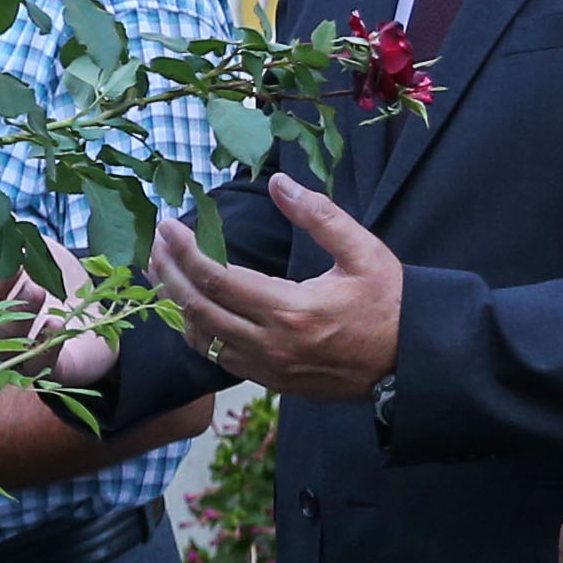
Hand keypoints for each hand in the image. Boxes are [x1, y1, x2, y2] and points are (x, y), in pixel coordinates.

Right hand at [0, 234, 122, 391]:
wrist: (101, 316)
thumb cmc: (57, 280)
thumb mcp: (30, 247)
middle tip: (12, 270)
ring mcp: (16, 350)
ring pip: (3, 338)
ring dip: (17, 313)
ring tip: (38, 290)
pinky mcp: (45, 370)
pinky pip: (36, 365)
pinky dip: (43, 345)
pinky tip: (55, 325)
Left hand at [152, 176, 401, 400]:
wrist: (411, 361)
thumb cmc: (389, 303)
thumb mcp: (363, 252)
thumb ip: (319, 215)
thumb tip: (279, 182)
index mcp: (292, 310)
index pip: (218, 280)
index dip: (186, 252)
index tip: (167, 227)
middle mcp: (271, 344)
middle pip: (198, 309)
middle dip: (168, 274)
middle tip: (150, 244)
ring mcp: (267, 367)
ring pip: (201, 338)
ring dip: (174, 303)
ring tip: (158, 270)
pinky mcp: (270, 380)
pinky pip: (217, 356)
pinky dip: (195, 330)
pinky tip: (185, 307)